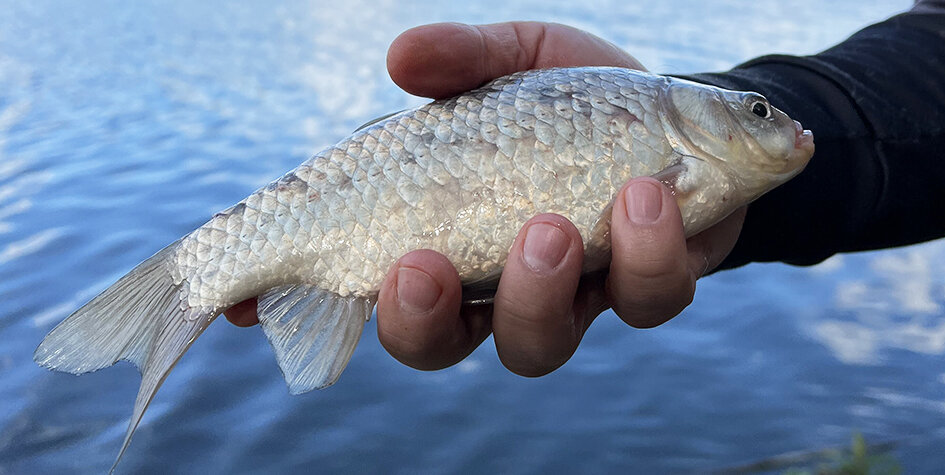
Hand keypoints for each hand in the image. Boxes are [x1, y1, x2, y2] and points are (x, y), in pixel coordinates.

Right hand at [224, 22, 745, 376]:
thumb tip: (402, 62)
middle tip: (423, 266)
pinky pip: (647, 298)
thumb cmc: (577, 100)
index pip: (359, 290)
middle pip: (438, 346)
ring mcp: (573, 295)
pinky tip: (647, 191)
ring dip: (535, 294)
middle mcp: (497, 287)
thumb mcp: (514, 62)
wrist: (685, 111)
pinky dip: (644, 251)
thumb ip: (463, 60)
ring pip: (538, 345)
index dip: (301, 306)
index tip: (248, 302)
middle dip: (420, 321)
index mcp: (444, 238)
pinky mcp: (650, 284)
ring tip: (551, 226)